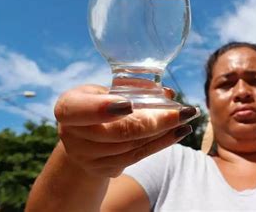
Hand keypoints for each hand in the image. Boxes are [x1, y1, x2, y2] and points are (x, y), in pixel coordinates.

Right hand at [54, 85, 199, 177]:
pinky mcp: (103, 169)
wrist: (85, 137)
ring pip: (131, 146)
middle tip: (183, 111)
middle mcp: (72, 134)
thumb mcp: (108, 89)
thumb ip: (133, 87)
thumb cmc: (100, 103)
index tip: (129, 105)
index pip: (78, 110)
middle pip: (116, 132)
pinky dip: (160, 143)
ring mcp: (87, 156)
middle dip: (154, 122)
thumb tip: (167, 93)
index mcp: (69, 106)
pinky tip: (179, 132)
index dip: (102, 109)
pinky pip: (137, 157)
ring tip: (186, 119)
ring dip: (163, 133)